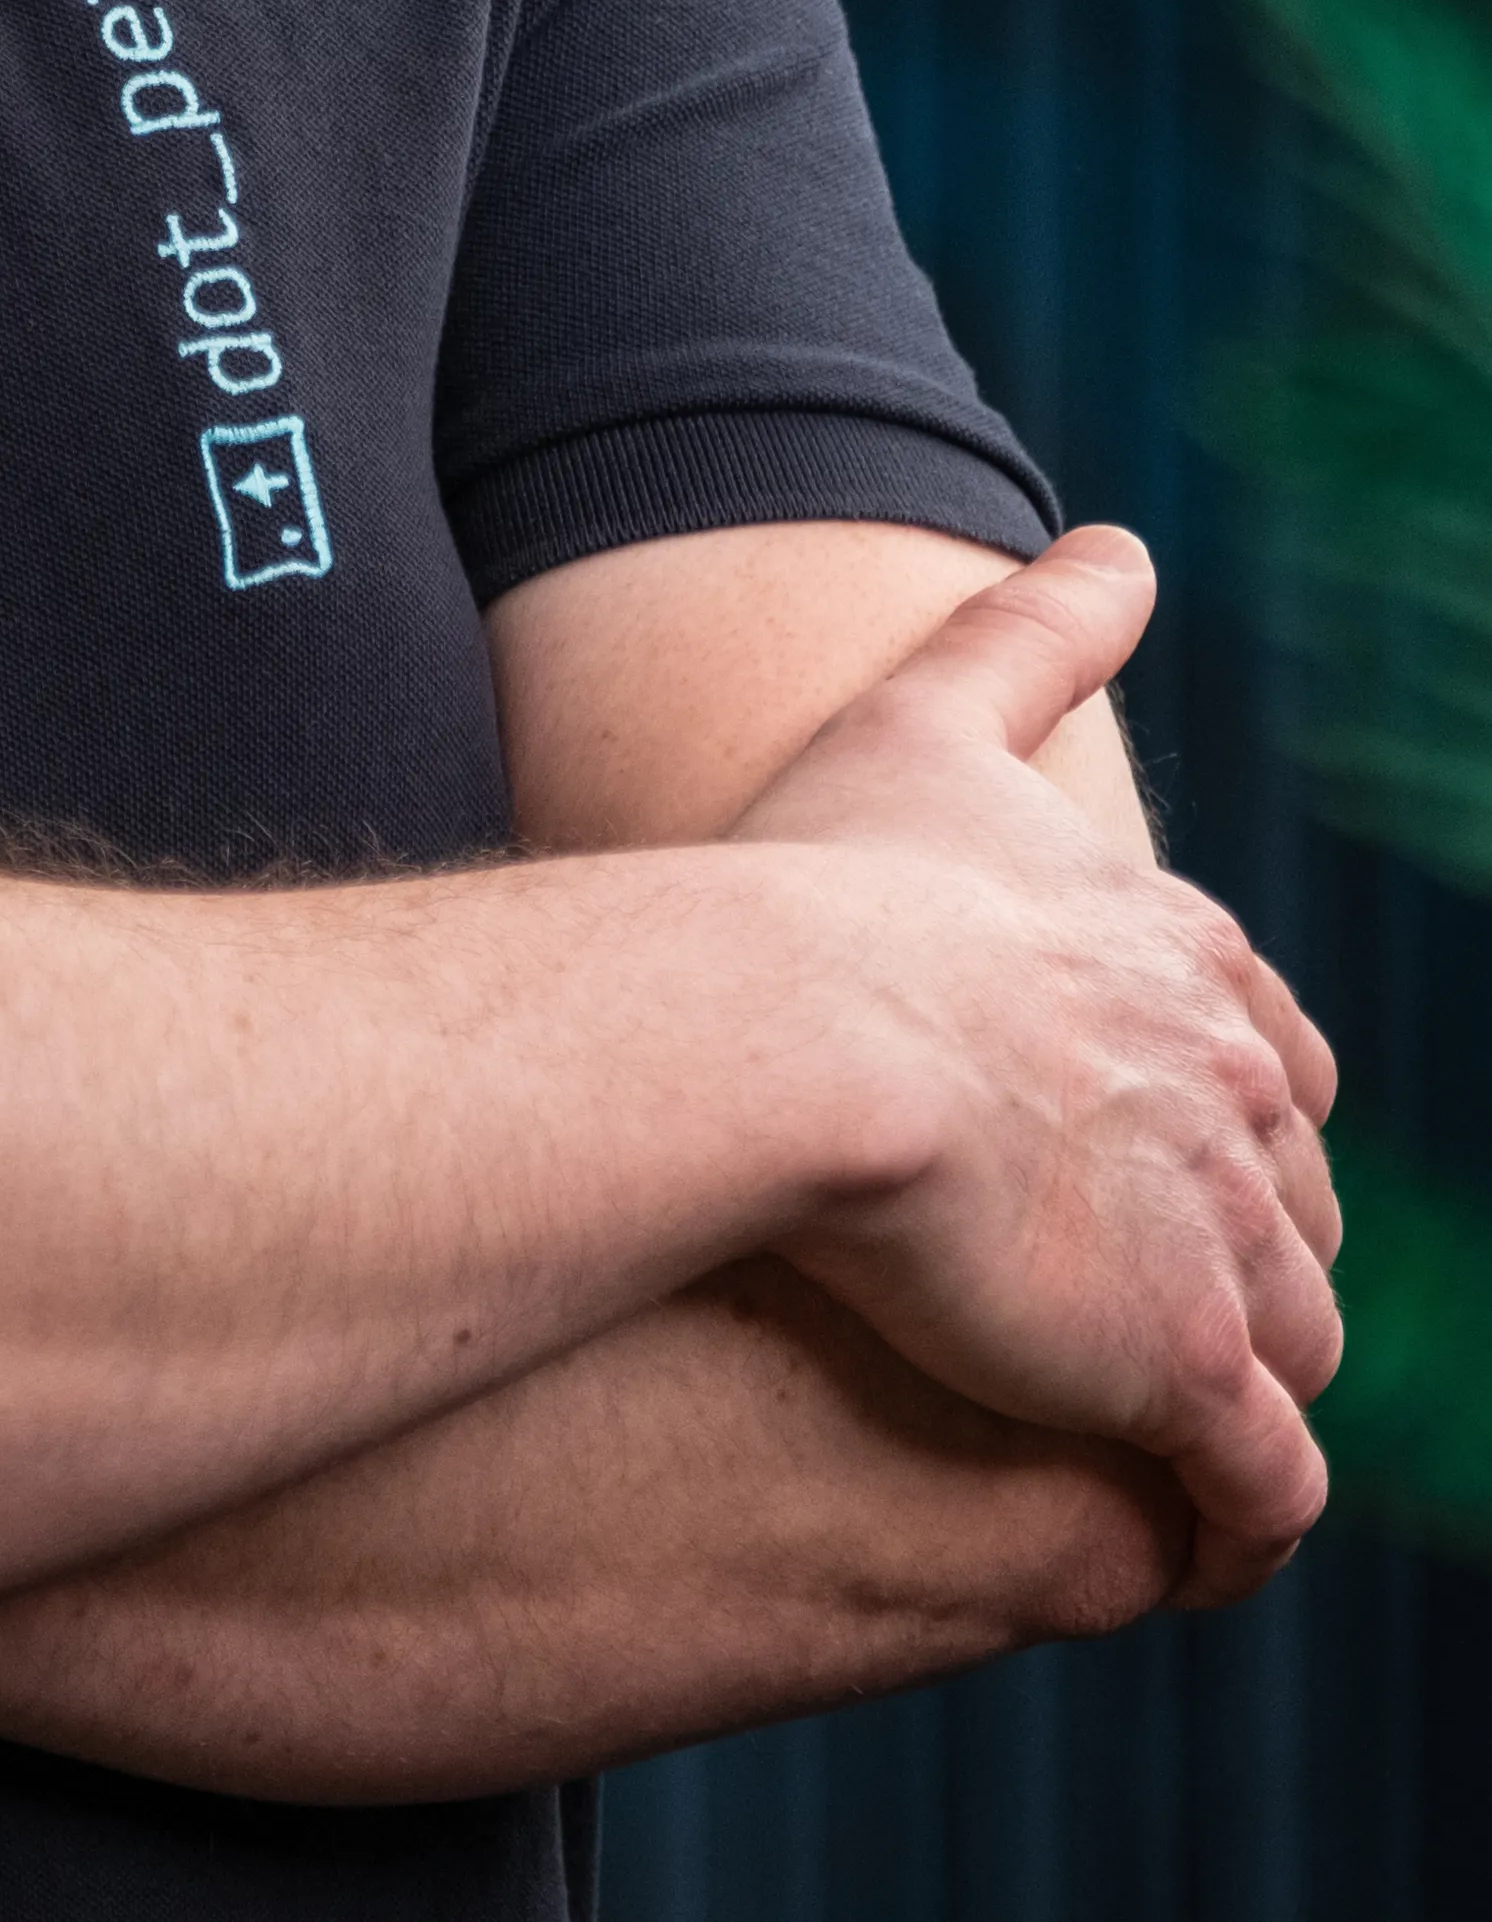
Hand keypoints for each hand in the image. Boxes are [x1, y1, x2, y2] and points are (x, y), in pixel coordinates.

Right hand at [736, 530, 1340, 1563]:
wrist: (790, 1026)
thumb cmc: (826, 877)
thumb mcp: (934, 716)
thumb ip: (1038, 631)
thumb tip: (1124, 542)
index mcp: (1186, 960)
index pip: (1271, 1059)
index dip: (1227, 1113)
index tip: (1162, 1158)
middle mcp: (1240, 1094)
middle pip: (1298, 1206)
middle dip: (1248, 1255)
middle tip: (1153, 1309)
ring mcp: (1224, 1236)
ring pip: (1295, 1346)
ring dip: (1246, 1392)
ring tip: (1167, 1442)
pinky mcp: (1184, 1368)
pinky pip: (1258, 1494)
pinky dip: (1240, 1527)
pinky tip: (1191, 1546)